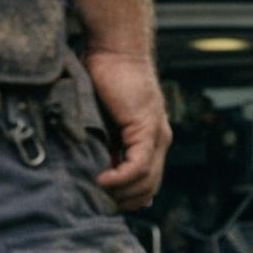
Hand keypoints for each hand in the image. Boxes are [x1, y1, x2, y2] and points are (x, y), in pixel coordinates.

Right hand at [84, 49, 171, 210]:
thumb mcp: (103, 117)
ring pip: (146, 180)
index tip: (108, 203)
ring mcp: (156, 135)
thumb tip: (93, 165)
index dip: (130, 197)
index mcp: (150, 138)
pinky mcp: (147, 128)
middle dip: (126, 201)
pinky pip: (139, 165)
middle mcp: (159, 139)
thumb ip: (106, 140)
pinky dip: (122, 178)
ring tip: (99, 193)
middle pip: (150, 186)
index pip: (147, 180)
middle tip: (101, 204)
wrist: (114, 48)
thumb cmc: (104, 75)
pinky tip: (104, 180)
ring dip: (122, 192)